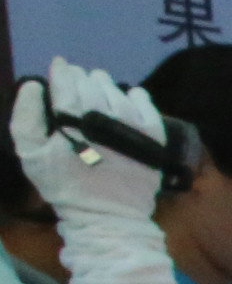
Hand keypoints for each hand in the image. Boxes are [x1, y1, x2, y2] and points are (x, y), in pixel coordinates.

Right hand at [8, 60, 166, 224]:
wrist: (108, 216)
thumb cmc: (65, 186)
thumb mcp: (31, 155)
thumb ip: (26, 117)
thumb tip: (35, 85)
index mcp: (71, 119)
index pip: (66, 80)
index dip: (61, 71)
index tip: (60, 68)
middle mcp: (103, 115)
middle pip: (90, 81)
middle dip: (80, 79)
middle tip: (77, 85)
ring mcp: (131, 123)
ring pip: (115, 88)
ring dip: (104, 86)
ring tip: (98, 93)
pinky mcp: (153, 133)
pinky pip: (143, 100)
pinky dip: (134, 96)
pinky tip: (126, 100)